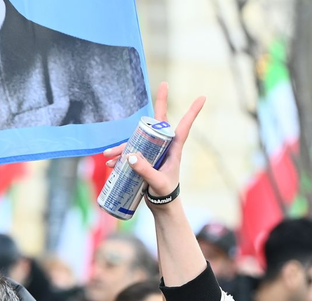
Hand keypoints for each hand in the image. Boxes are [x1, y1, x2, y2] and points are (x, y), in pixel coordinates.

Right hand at [104, 82, 205, 200]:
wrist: (163, 206)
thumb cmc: (165, 193)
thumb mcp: (156, 183)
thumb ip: (145, 170)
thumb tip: (130, 155)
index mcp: (173, 149)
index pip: (183, 126)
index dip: (192, 112)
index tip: (202, 97)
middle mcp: (164, 147)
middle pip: (158, 121)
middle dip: (160, 103)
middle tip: (164, 84)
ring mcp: (153, 151)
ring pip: (138, 138)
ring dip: (123, 145)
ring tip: (109, 156)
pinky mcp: (143, 159)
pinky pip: (129, 152)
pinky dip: (119, 156)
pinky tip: (110, 162)